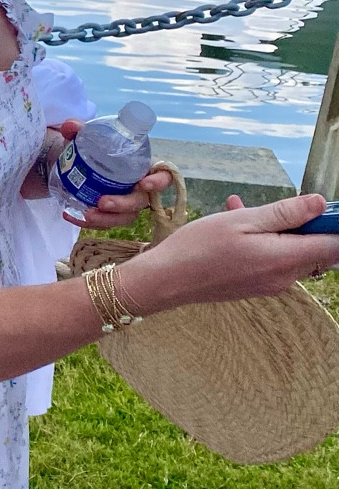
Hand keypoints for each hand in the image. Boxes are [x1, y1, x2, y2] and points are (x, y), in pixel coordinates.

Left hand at [49, 119, 172, 228]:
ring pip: (124, 218)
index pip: (164, 175)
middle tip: (102, 202)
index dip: (158, 182)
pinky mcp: (111, 215)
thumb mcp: (86, 138)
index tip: (144, 183)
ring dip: (106, 219)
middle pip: (140, 202)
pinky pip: (105, 223)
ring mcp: (126, 204)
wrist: (76, 165)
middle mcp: (139, 188)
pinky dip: (88, 222)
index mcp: (143, 167)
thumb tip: (70, 126)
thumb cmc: (94, 150)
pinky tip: (71, 216)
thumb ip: (79, 130)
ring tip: (85, 214)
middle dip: (123, 205)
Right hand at [121, 191, 338, 314]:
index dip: (333, 225)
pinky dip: (262, 240)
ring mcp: (270, 284)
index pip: (334, 246)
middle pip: (316, 249)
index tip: (323, 210)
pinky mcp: (256, 285)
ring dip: (276, 228)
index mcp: (285, 259)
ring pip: (290, 251)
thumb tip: (321, 204)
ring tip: (241, 209)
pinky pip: (272, 259)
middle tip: (273, 206)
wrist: (166, 281)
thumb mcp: (243, 221)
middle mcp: (285, 277)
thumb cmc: (200, 247)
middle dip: (302, 223)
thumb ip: (285, 213)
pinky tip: (234, 222)